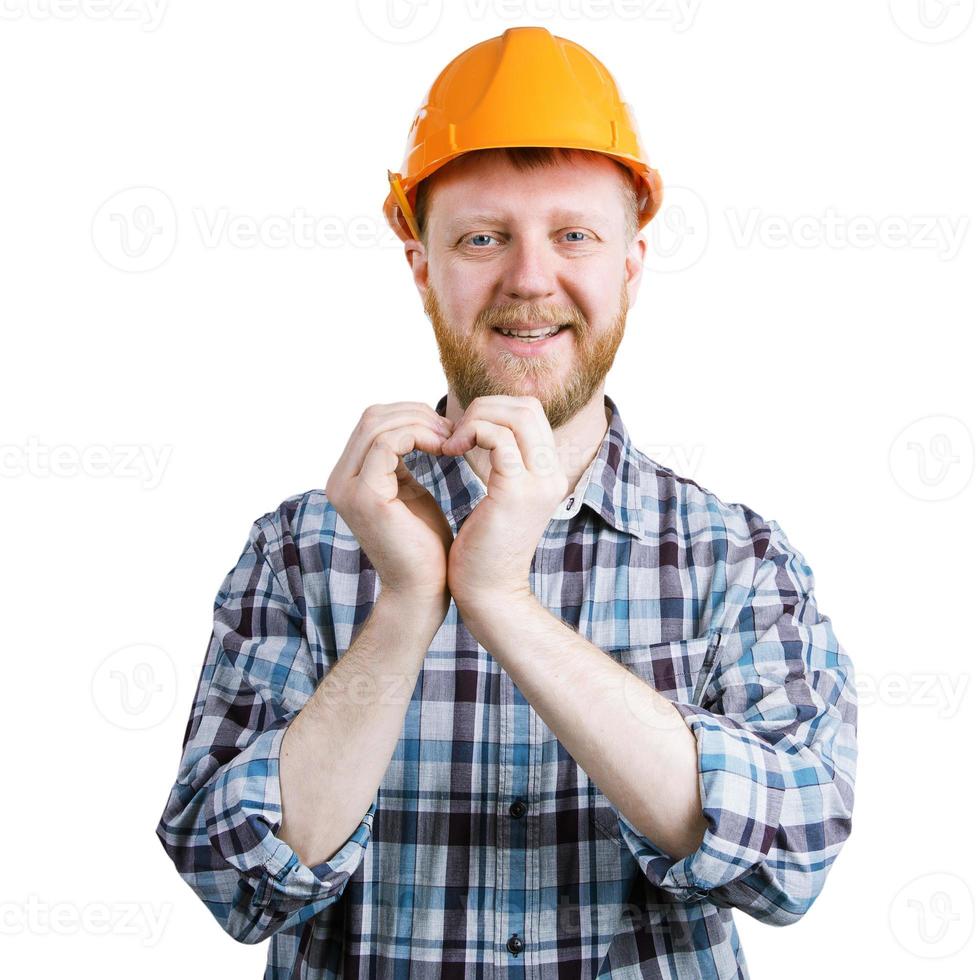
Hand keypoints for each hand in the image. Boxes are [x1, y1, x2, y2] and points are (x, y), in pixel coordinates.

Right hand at [325, 402, 455, 612]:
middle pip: (372, 417)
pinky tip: (444, 448)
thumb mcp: (409, 490)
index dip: (410, 415)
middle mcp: (339, 481)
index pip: (372, 422)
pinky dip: (419, 437)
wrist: (424, 589)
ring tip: (450, 438)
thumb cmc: (424, 545)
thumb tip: (414, 424)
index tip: (445, 428)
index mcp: (347, 477)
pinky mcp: (365, 496)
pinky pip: (388, 444)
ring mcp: (347, 488)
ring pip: (378, 425)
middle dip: (416, 414)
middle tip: (450, 428)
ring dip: (420, 423)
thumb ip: (401, 460)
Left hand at [440, 396, 567, 613]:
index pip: (531, 413)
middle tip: (455, 432)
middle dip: (484, 407)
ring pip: (515, 415)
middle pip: (527, 406)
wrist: (488, 593)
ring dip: (476, 419)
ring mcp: (538, 482)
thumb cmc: (483, 548)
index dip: (494, 410)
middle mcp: (552, 474)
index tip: (463, 432)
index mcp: (549, 473)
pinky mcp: (516, 492)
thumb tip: (482, 431)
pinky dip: (471, 433)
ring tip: (451, 442)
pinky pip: (498, 438)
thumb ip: (501, 464)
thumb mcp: (500, 497)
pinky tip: (450, 451)